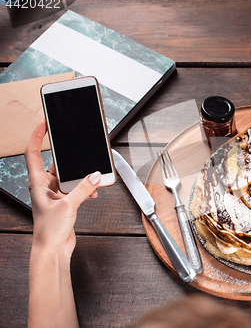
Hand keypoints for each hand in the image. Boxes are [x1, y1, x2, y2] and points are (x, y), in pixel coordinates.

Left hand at [25, 119, 101, 257]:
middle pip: (56, 163)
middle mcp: (44, 186)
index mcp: (36, 183)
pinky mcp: (65, 201)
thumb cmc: (49, 230)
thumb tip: (94, 175)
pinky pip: (76, 187)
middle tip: (78, 150)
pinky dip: (85, 188)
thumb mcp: (68, 205)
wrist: (52, 249)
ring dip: (81, 178)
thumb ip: (82, 188)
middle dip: (69, 160)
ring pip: (69, 176)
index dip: (36, 137)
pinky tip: (92, 192)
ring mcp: (55, 193)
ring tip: (91, 180)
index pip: (32, 153)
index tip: (43, 124)